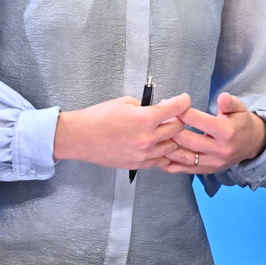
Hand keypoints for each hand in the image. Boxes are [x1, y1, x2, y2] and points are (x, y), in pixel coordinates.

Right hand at [54, 94, 190, 169]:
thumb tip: (159, 109)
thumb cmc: (99, 117)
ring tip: (167, 131)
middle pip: (178, 129)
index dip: (183, 101)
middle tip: (173, 114)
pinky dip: (164, 153)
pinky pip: (160, 161)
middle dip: (179, 119)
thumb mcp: (125, 102)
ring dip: (172, 138)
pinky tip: (161, 146)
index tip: (184, 99)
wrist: (81, 137)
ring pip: (172, 147)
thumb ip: (146, 106)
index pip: (176, 109)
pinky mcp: (138, 164)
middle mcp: (148, 138)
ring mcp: (144, 154)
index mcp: (145, 119)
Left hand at [160, 93, 265, 173]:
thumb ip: (230, 102)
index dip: (182, 112)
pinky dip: (171, 165)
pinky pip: (186, 170)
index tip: (168, 104)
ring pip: (184, 157)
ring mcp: (213, 163)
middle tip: (157, 120)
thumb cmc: (241, 122)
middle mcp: (219, 150)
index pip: (199, 121)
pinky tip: (159, 158)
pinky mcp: (207, 170)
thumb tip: (222, 97)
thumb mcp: (240, 108)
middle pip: (188, 140)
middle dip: (171, 129)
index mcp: (227, 132)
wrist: (252, 144)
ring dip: (167, 148)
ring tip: (154, 139)